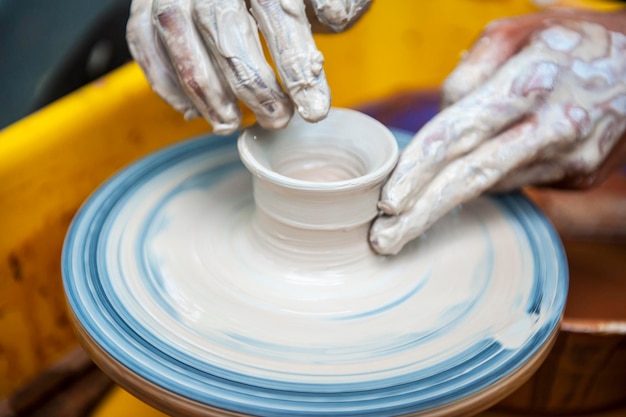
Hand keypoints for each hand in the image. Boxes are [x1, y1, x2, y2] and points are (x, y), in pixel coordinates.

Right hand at [126, 0, 369, 133]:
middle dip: (251, 84)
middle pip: (223, 27)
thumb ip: (334, 0)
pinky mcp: (144, 5)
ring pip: (177, 37)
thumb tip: (334, 16)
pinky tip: (192, 112)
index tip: (315, 110)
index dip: (296, 65)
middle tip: (279, 120)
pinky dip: (163, 81)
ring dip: (205, 92)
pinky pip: (142, 41)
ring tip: (231, 125)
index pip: (278, 13)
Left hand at [370, 9, 625, 254]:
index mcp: (531, 82)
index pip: (459, 134)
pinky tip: (486, 165)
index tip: (387, 201)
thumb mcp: (516, 32)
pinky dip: (491, 177)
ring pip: (492, 184)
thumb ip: (468, 72)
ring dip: (450, 200)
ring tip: (415, 209)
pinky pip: (518, 181)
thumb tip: (441, 115)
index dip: (419, 170)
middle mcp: (553, 126)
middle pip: (472, 179)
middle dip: (423, 215)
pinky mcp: (580, 176)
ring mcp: (570, 158)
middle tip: (383, 240)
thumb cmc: (569, 41)